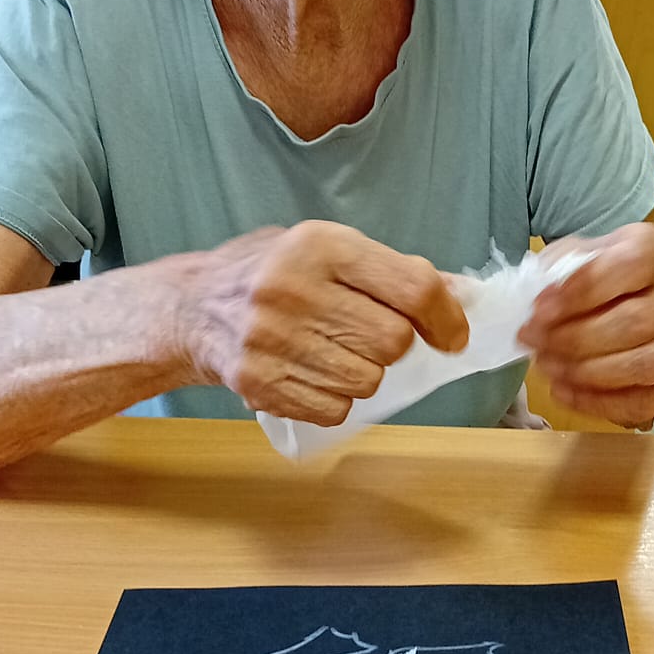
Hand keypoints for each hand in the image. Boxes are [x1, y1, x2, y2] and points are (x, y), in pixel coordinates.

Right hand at [180, 221, 468, 423]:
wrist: (192, 307)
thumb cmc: (272, 273)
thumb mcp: (326, 249)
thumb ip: (391, 271)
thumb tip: (462, 298)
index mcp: (319, 245)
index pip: (413, 288)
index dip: (446, 318)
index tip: (452, 335)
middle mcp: (293, 288)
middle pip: (393, 341)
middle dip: (393, 345)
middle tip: (366, 335)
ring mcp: (271, 339)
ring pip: (367, 380)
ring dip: (363, 373)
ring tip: (331, 350)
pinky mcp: (258, 381)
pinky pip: (336, 408)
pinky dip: (335, 398)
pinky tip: (310, 372)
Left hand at [519, 224, 653, 429]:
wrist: (636, 300)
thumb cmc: (598, 276)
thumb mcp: (574, 256)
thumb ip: (556, 270)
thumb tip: (537, 297)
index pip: (628, 267)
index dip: (581, 291)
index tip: (539, 309)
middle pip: (636, 323)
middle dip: (577, 338)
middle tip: (535, 341)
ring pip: (646, 364)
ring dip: (589, 372)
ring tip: (547, 366)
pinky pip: (643, 401)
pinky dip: (599, 403)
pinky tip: (564, 391)